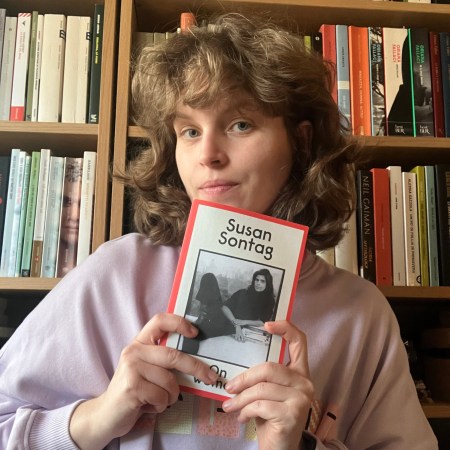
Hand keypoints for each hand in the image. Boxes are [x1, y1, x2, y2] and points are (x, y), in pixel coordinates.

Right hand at [69, 313, 217, 449]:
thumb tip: (196, 356)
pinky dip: (162, 405)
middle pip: (173, 355)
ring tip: (159, 399)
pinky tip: (149, 405)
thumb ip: (163, 358)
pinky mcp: (132, 387)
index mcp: (139, 343)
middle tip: (211, 377)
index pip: (159, 321)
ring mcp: (131, 368)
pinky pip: (162, 396)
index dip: (179, 323)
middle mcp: (134, 351)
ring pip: (170, 381)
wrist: (106, 415)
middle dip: (196, 368)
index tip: (195, 333)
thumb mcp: (146, 368)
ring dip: (171, 396)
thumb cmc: (134, 390)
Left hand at [222, 320, 312, 449]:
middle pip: (269, 368)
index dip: (285, 328)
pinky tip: (242, 418)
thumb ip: (262, 376)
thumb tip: (236, 366)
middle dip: (244, 378)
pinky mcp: (293, 415)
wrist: (280, 448)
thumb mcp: (267, 392)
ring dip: (240, 399)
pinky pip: (260, 405)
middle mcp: (305, 382)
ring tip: (230, 406)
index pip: (299, 342)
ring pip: (261, 388)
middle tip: (229, 388)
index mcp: (299, 372)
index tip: (266, 324)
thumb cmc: (271, 417)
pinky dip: (245, 411)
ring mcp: (301, 399)